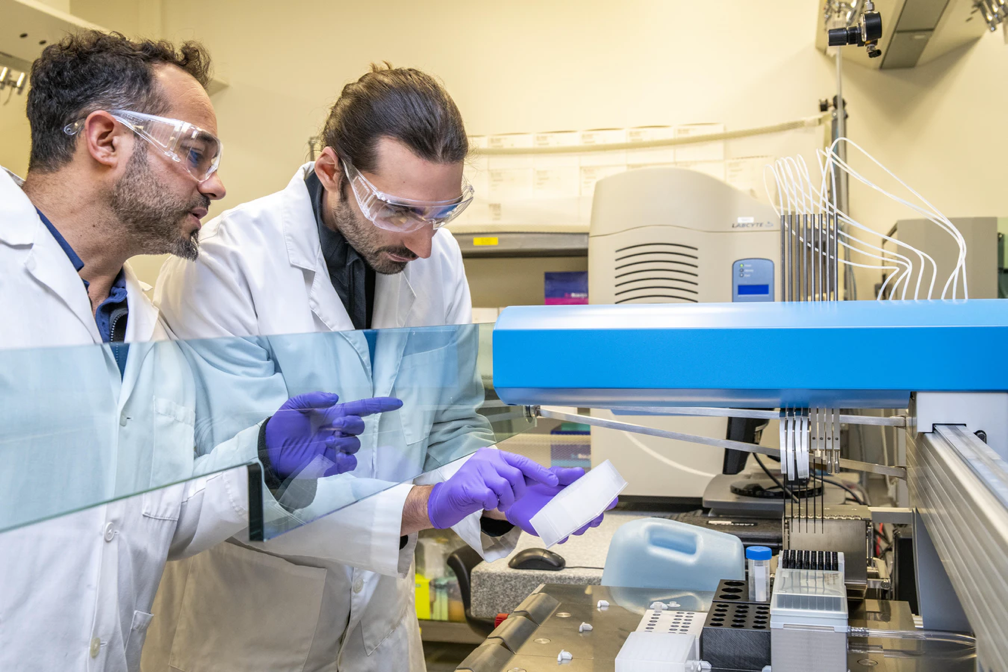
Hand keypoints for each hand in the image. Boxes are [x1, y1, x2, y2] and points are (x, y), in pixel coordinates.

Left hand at [265, 392, 401, 478]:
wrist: (269, 448)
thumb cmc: (283, 424)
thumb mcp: (295, 404)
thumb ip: (314, 398)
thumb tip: (336, 398)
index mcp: (334, 414)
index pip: (363, 409)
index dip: (381, 405)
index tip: (397, 403)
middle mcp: (338, 431)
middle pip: (360, 426)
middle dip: (351, 424)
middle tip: (334, 425)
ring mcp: (336, 449)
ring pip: (356, 444)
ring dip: (346, 441)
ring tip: (327, 441)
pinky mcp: (331, 465)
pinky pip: (350, 463)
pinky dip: (348, 459)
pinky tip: (337, 457)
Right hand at [427, 448, 557, 528]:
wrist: (445, 500)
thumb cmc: (473, 490)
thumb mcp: (494, 479)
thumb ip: (512, 477)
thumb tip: (539, 479)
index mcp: (494, 455)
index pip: (522, 461)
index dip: (539, 472)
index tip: (553, 481)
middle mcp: (486, 459)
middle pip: (515, 476)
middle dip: (517, 493)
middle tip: (507, 502)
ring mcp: (476, 470)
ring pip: (504, 487)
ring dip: (504, 501)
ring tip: (496, 504)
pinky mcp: (468, 485)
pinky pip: (491, 497)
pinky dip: (491, 504)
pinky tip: (484, 504)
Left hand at [503, 467, 618, 542]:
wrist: (517, 495)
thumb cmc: (538, 483)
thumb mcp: (552, 474)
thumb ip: (565, 474)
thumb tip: (579, 472)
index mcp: (578, 495)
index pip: (598, 500)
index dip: (607, 501)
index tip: (611, 500)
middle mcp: (574, 510)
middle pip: (593, 518)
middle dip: (596, 517)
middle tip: (594, 514)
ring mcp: (564, 521)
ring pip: (579, 529)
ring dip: (581, 526)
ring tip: (578, 521)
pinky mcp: (551, 529)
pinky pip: (561, 537)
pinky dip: (563, 535)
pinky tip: (562, 531)